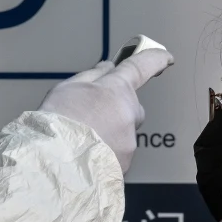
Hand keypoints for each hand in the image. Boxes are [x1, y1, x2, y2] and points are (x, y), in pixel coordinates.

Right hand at [39, 48, 173, 172]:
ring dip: (110, 135)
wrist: (55, 164)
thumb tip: (108, 68)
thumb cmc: (57, 123)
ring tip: (82, 142)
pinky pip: (119, 155)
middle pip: (132, 107)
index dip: (155, 59)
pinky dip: (107, 154)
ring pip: (125, 133)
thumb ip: (92, 76)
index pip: (141, 67)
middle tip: (91, 117)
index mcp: (116, 89)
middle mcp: (129, 113)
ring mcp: (130, 140)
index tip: (165, 57)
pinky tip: (86, 157)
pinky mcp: (126, 163)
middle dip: (118, 109)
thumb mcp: (66, 89)